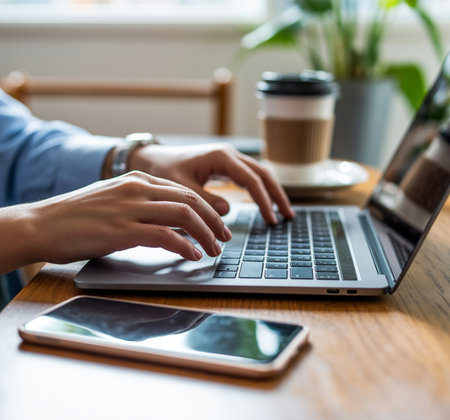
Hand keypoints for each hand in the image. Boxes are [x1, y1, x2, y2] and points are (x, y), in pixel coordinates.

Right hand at [0, 172, 231, 274]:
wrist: (41, 223)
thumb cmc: (76, 217)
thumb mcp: (115, 202)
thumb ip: (142, 207)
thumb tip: (170, 225)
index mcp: (137, 180)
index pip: (185, 191)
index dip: (208, 209)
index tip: (218, 224)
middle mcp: (137, 189)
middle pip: (191, 200)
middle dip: (214, 221)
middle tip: (224, 238)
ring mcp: (130, 207)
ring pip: (183, 214)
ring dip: (205, 234)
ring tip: (214, 249)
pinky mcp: (121, 229)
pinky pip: (165, 235)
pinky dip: (184, 246)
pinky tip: (192, 255)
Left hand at [129, 142, 294, 223]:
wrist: (154, 159)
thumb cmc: (164, 171)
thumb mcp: (182, 188)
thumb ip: (204, 200)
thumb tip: (227, 211)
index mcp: (221, 157)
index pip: (252, 180)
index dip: (264, 201)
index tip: (271, 219)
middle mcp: (229, 154)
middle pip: (263, 173)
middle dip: (277, 195)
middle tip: (288, 216)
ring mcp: (230, 158)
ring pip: (260, 173)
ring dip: (272, 191)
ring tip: (283, 212)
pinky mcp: (227, 165)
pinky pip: (250, 176)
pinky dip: (261, 189)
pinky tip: (266, 202)